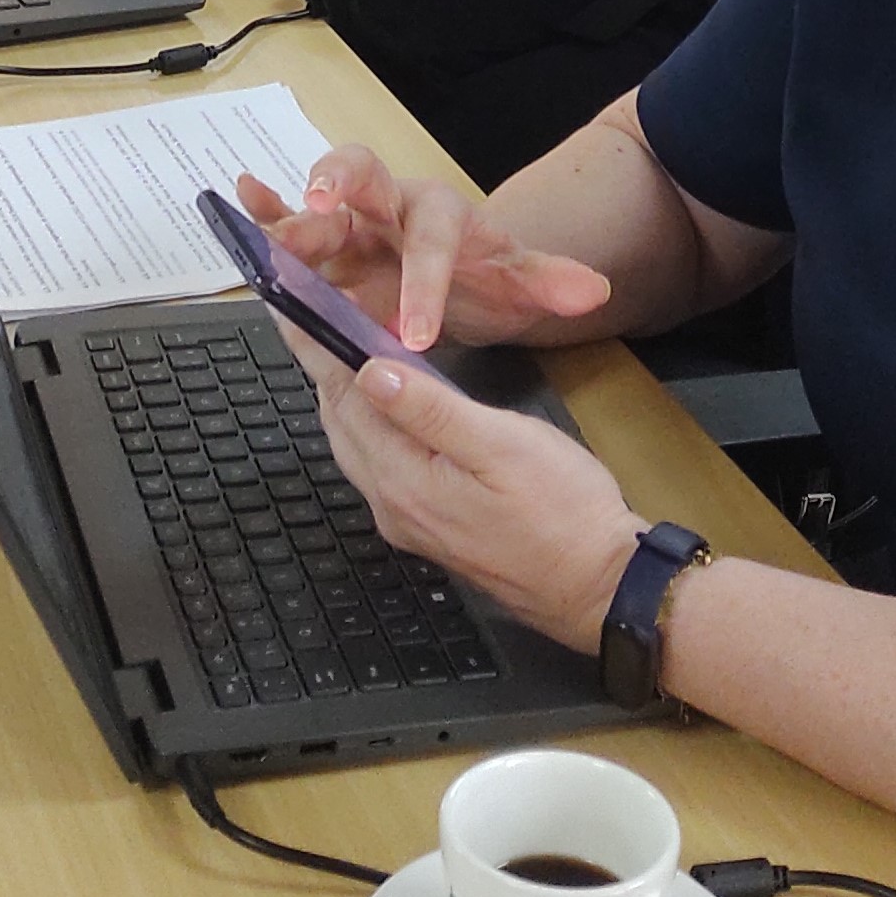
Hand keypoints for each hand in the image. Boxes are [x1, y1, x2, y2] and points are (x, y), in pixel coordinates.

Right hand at [239, 148, 610, 351]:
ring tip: (264, 233)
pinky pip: (288, 214)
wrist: (457, 270)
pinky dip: (265, 205)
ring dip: (289, 215)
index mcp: (438, 213)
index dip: (422, 285)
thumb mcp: (518, 280)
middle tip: (319, 213)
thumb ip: (550, 282)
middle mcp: (387, 205)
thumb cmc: (480, 271)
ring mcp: (349, 220)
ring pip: (314, 205)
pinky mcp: (321, 241)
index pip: (431, 240)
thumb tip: (593, 291)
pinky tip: (241, 197)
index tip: (416, 333)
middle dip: (338, 190)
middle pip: (359, 181)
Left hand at [283, 328, 643, 653]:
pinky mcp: (431, 530)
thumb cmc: (563, 512)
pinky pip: (380, 468)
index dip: (319, 351)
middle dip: (324, 372)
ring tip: (342, 355)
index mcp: (404, 480)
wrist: (600, 586)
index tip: (296, 311)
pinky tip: (388, 411)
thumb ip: (432, 410)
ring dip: (346, 401)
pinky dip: (371, 428)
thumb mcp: (501, 445)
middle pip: (341, 426)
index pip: (344, 401)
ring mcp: (410, 523)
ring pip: (357, 449)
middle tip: (314, 321)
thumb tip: (370, 373)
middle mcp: (393, 506)